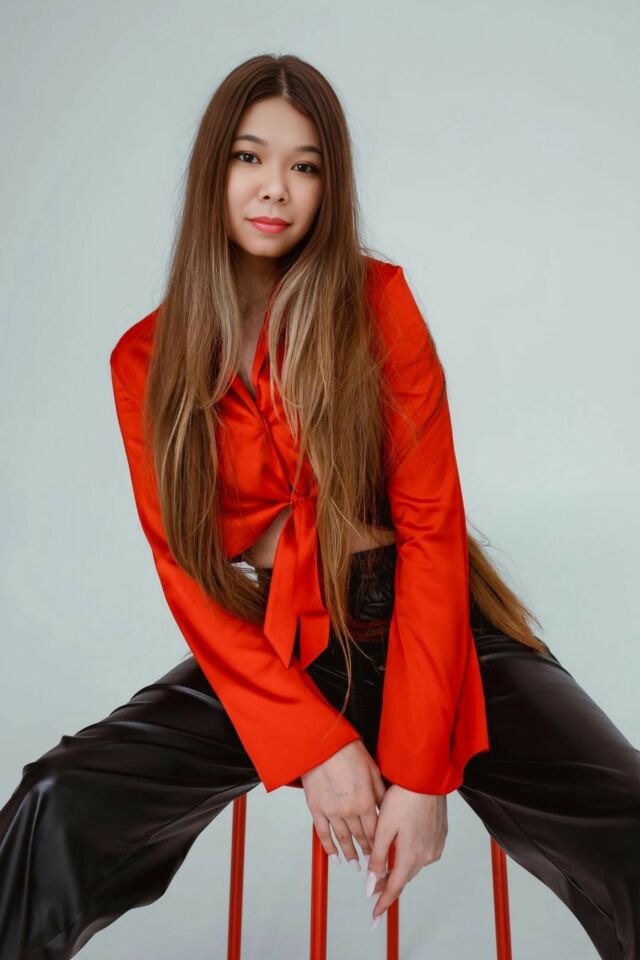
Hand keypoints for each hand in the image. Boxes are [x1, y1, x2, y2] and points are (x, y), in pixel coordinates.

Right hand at [301, 739, 386, 868]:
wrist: (322, 745)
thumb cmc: (347, 752)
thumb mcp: (372, 770)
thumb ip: (380, 793)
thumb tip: (387, 808)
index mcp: (365, 802)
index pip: (375, 831)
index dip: (379, 844)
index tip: (383, 854)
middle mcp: (349, 811)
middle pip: (360, 837)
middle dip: (367, 851)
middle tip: (371, 863)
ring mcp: (331, 811)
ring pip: (342, 838)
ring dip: (349, 854)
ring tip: (354, 864)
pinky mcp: (316, 808)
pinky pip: (322, 833)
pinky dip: (329, 847)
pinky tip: (334, 856)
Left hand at [365, 784, 447, 925]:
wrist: (427, 777)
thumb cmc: (404, 797)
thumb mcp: (384, 827)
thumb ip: (377, 857)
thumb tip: (370, 885)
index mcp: (410, 856)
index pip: (394, 888)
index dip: (383, 902)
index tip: (374, 916)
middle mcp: (426, 856)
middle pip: (403, 876)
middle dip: (388, 884)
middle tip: (373, 888)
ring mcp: (435, 846)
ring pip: (413, 864)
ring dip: (399, 867)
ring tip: (384, 867)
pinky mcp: (440, 835)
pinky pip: (423, 852)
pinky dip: (410, 854)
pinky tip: (402, 846)